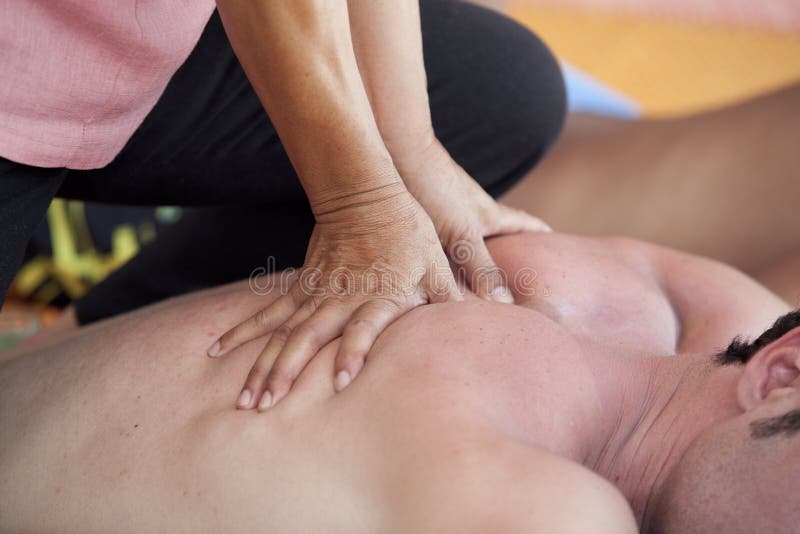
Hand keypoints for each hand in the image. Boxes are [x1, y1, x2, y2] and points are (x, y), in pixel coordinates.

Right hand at [208, 183, 460, 409]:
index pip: (363, 328)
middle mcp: (342, 297)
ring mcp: (316, 292)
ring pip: (281, 332)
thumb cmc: (408, 229)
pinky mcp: (302, 285)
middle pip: (307, 339)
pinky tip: (219, 348)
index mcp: (378, 294)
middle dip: (283, 374)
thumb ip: (462, 286)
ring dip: (259, 365)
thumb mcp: (439, 259)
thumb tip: (503, 306)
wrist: (366, 191)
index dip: (353, 354)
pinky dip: (244, 332)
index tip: (340, 383)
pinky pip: (269, 313)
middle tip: (260, 408)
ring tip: (241, 397)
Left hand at [397, 138, 550, 301]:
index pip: (524, 223)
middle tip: (513, 268)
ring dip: (469, 250)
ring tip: (469, 272)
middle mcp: (471, 209)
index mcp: (489, 214)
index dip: (539, 233)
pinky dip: (439, 247)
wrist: (399, 151)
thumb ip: (480, 268)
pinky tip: (426, 259)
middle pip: (496, 229)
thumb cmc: (435, 189)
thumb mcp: (461, 235)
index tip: (553, 242)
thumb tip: (504, 302)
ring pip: (464, 232)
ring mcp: (446, 206)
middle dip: (504, 247)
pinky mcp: (422, 206)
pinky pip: (437, 232)